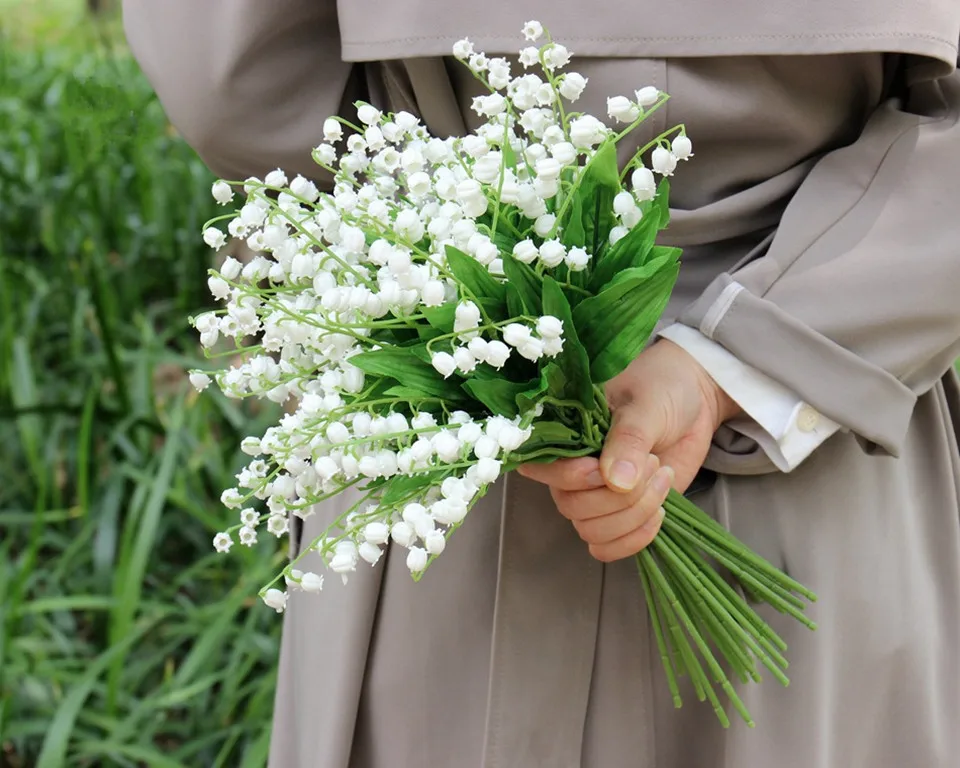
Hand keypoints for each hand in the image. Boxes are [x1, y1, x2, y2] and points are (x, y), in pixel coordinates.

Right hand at [518, 340, 740, 561]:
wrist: (695, 401)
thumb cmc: (662, 390)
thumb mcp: (647, 406)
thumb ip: (628, 439)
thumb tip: (614, 482)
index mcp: (567, 436)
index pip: (541, 468)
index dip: (570, 477)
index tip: (602, 468)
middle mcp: (573, 472)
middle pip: (572, 508)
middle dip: (619, 495)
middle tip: (652, 461)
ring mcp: (596, 497)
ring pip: (592, 531)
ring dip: (634, 514)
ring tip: (662, 478)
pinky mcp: (622, 516)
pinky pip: (609, 548)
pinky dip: (635, 539)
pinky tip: (660, 512)